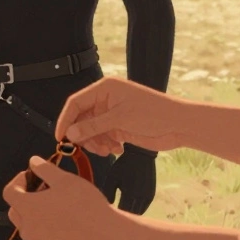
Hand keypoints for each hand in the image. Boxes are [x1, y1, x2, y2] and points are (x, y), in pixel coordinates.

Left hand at [3, 156, 115, 239]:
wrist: (106, 232)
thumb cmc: (84, 202)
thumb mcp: (64, 178)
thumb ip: (43, 168)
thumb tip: (32, 162)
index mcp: (28, 207)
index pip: (9, 192)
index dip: (18, 181)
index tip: (34, 176)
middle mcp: (27, 228)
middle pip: (15, 210)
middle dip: (25, 199)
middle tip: (45, 192)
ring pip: (26, 226)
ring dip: (34, 215)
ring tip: (54, 207)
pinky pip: (38, 238)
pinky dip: (43, 229)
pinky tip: (61, 222)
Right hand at [56, 77, 187, 156]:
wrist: (179, 125)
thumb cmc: (154, 114)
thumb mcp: (120, 119)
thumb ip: (93, 126)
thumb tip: (70, 134)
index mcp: (105, 88)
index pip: (76, 103)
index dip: (66, 119)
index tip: (60, 137)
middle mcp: (106, 100)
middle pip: (82, 118)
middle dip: (83, 135)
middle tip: (87, 148)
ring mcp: (112, 114)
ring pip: (91, 130)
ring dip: (95, 142)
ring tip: (108, 150)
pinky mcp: (119, 127)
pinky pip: (102, 137)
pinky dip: (105, 145)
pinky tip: (117, 149)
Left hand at [103, 148, 156, 214]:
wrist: (141, 156)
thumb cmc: (123, 166)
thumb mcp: (112, 177)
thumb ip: (109, 192)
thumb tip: (109, 205)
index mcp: (128, 193)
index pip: (122, 210)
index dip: (116, 213)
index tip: (110, 212)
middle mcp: (139, 197)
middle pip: (131, 213)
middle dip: (123, 214)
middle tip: (115, 214)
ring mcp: (147, 196)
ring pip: (138, 212)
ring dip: (131, 213)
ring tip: (122, 212)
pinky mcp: (151, 194)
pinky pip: (144, 207)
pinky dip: (138, 209)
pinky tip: (130, 207)